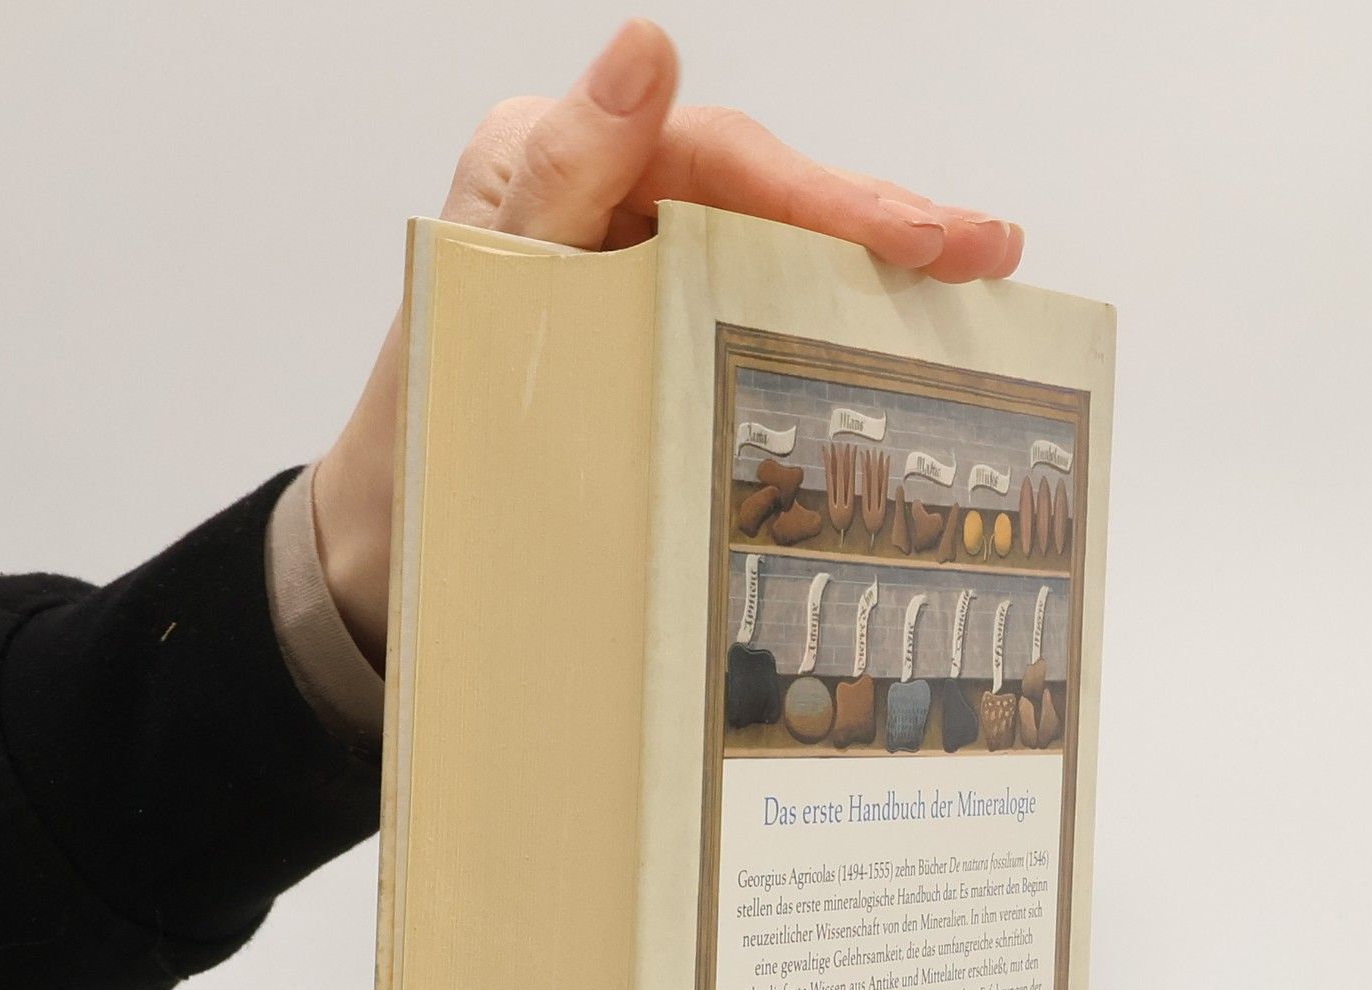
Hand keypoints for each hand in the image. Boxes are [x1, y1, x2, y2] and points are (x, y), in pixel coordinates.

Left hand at [313, 18, 1024, 664]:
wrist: (388, 553)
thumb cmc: (419, 444)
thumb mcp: (480, 303)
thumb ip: (558, 181)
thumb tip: (643, 54)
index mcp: (550, 167)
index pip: (716, 157)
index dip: (824, 195)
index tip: (912, 239)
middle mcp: (594, 199)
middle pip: (761, 193)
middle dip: (877, 220)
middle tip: (983, 252)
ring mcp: (626, 263)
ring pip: (769, 245)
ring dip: (872, 264)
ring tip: (974, 278)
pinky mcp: (646, 325)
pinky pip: (747, 303)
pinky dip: (824, 315)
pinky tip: (893, 328)